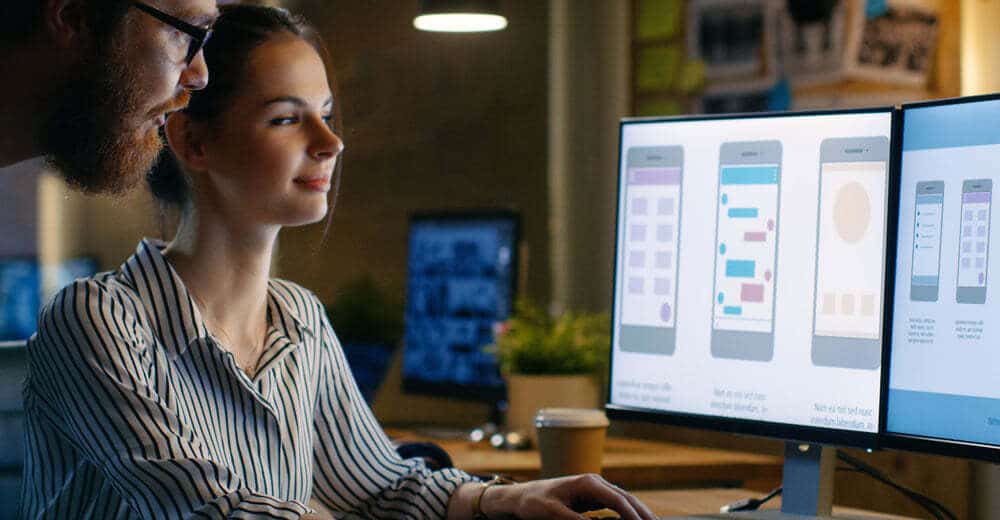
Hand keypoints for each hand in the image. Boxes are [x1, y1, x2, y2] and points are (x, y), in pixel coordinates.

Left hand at [483, 474, 656, 519]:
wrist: (520, 497)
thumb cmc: (533, 502)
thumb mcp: (552, 513)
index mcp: (587, 482)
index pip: (618, 499)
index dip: (633, 514)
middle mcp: (594, 483)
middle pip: (626, 499)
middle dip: (643, 513)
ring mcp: (594, 491)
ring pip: (624, 503)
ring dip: (638, 514)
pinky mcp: (592, 500)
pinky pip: (616, 508)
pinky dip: (627, 516)